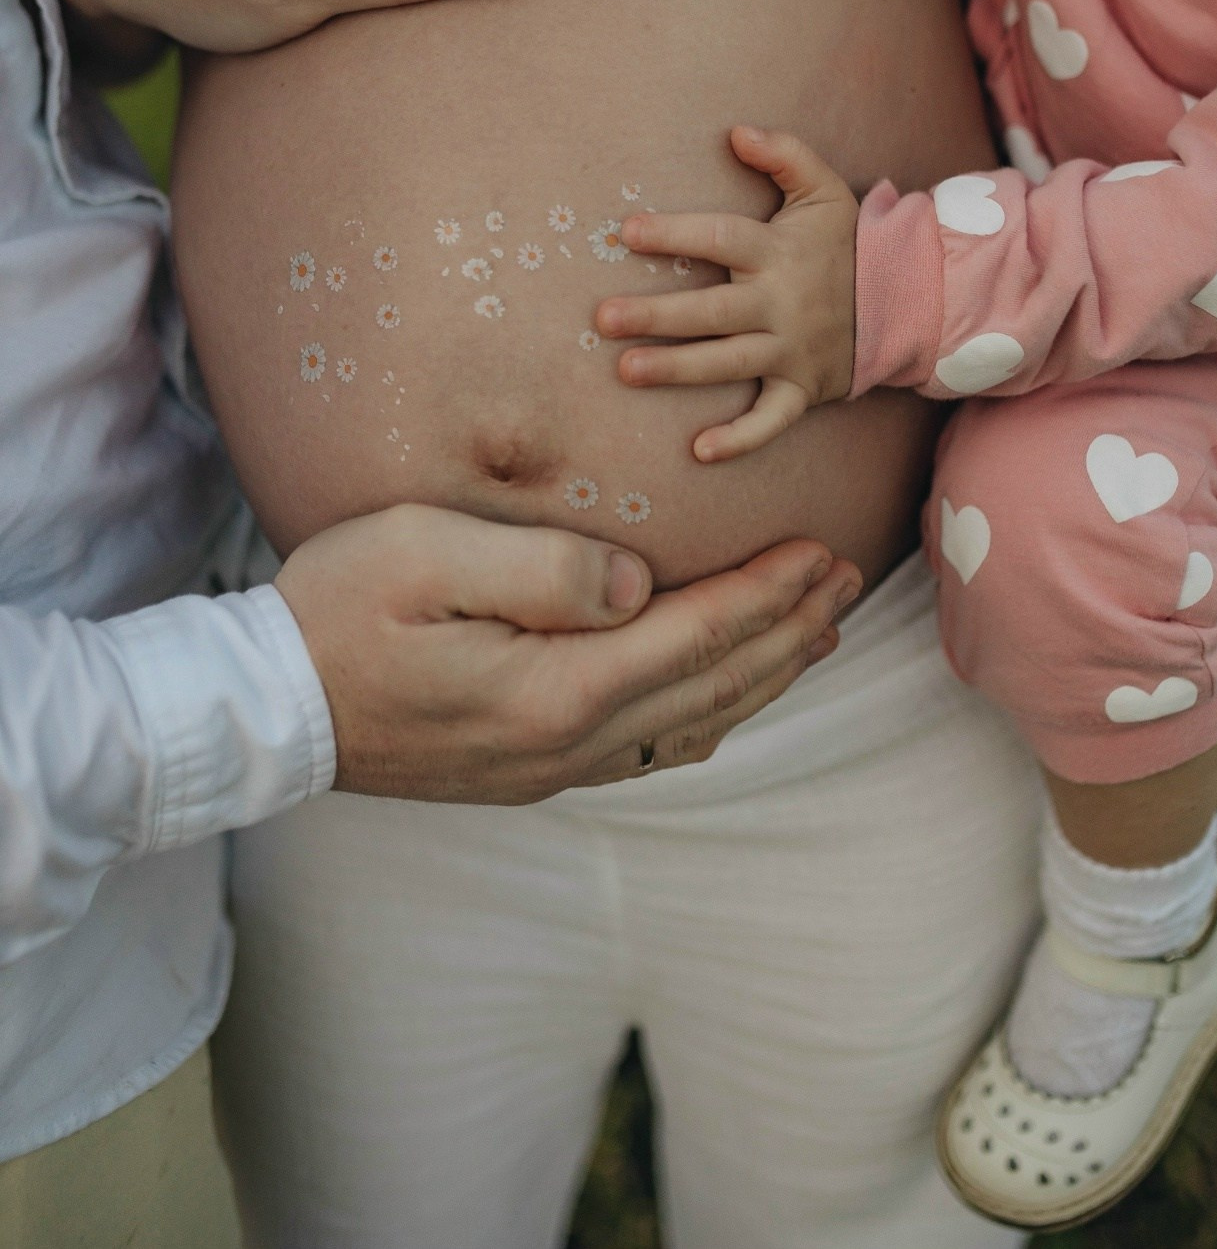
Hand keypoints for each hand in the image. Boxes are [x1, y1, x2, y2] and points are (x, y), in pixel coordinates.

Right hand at [274, 502, 858, 801]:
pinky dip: (708, 713)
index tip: (819, 549)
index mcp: (553, 689)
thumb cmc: (335, 614)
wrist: (266, 712)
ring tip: (813, 634)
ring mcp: (549, 768)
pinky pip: (649, 748)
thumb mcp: (425, 559)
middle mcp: (567, 744)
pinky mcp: (527, 772)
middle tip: (844, 582)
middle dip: (786, 630)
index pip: (694, 635)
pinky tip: (724, 697)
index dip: (766, 592)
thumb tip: (638, 585)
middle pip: (710, 685)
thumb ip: (542, 569)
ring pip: (691, 724)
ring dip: (761, 676)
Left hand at [597, 126, 857, 461]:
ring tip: (626, 371)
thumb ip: (784, 154)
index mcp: (777, 253)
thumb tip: (736, 131)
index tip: (626, 232)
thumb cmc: (846, 243)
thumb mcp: (823, 190)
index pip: (721, 239)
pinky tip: (700, 450)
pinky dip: (741, 439)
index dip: (676, 235)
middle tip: (603, 317)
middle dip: (658, 315)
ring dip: (678, 369)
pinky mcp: (803, 388)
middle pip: (712, 310)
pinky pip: (772, 419)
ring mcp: (791, 350)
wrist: (906, 299)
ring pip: (728, 363)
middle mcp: (780, 303)